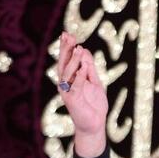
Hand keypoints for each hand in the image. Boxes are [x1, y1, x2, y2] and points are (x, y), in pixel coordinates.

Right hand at [57, 32, 107, 157]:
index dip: (66, 47)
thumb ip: (89, 67)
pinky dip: (80, 76)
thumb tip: (85, 50)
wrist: (95, 124)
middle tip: (69, 36)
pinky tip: (84, 67)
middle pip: (63, 64)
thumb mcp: (94, 81)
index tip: (67, 33)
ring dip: (73, 61)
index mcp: (69, 79)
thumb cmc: (93, 104)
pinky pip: (76, 86)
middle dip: (66, 50)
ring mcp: (67, 92)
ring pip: (67, 74)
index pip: (65, 60)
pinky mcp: (72, 101)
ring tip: (79, 49)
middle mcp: (65, 84)